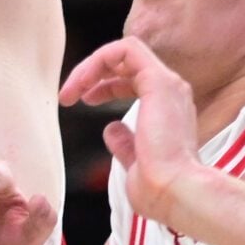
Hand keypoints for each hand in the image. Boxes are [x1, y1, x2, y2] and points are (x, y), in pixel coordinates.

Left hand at [60, 36, 209, 229]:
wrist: (176, 194)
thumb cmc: (159, 190)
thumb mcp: (135, 164)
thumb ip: (124, 143)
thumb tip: (111, 130)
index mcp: (169, 110)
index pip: (135, 80)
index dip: (105, 86)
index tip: (83, 101)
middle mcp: (172, 92)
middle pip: (128, 63)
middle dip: (93, 73)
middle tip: (68, 96)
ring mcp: (168, 84)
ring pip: (126, 50)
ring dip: (92, 66)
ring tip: (70, 91)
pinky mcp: (158, 81)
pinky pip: (125, 50)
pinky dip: (98, 61)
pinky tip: (81, 85)